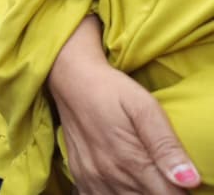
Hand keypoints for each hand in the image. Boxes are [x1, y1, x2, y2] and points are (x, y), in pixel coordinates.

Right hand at [51, 41, 199, 192]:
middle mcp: (109, 175)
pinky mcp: (80, 177)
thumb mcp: (145, 108)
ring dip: (139, 193)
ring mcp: (92, 178)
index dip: (180, 190)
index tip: (180, 176)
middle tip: (159, 169)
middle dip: (160, 191)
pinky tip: (123, 181)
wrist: (70, 78)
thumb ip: (166, 145)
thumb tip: (190, 180)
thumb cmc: (112, 90)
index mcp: (130, 161)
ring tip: (142, 172)